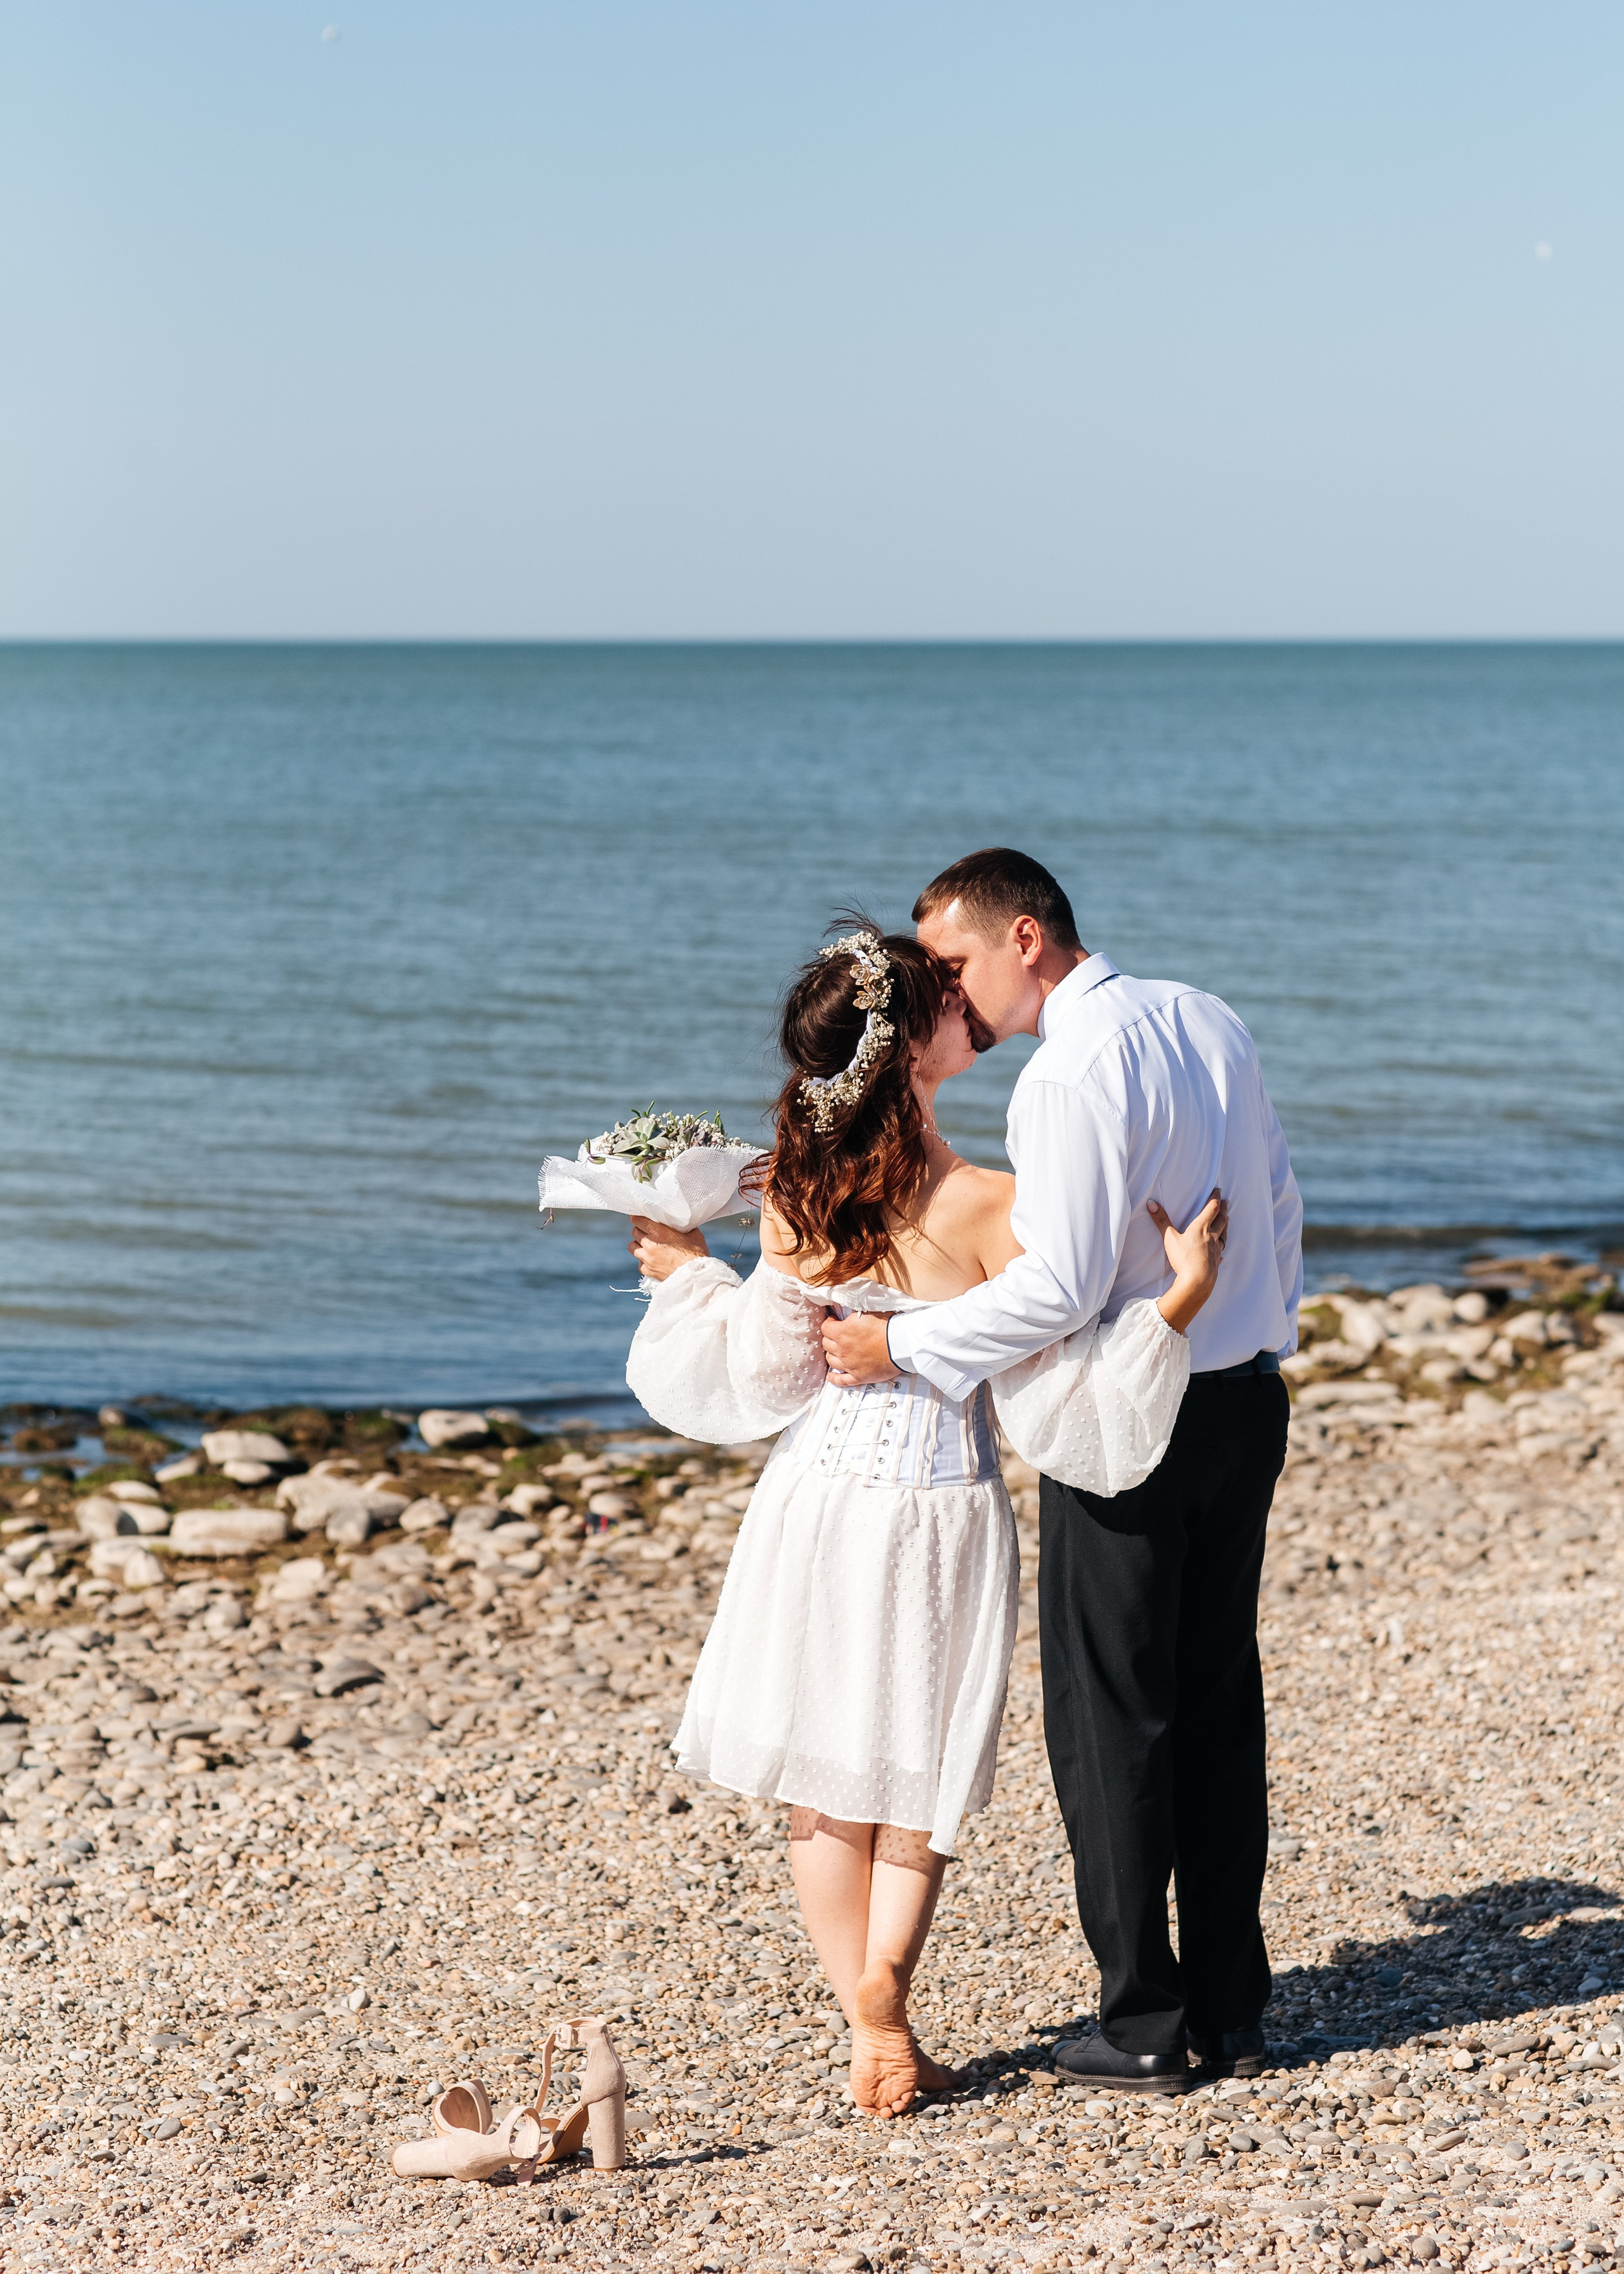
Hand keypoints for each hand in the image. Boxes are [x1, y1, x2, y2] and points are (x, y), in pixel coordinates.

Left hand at [628, 1215, 709, 1281]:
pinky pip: (639, 1263)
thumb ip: (682, 1226)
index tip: (638, 1217)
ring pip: (632, 1247)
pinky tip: (651, 1260)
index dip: (637, 1217)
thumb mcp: (693, 1234)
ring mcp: (647, 1259)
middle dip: (639, 1230)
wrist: (695, 1277)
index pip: (637, 1220)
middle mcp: (650, 1245)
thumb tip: (680, 1221)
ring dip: (638, 1244)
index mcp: (659, 1232)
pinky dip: (643, 1260)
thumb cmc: (697, 1254)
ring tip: (645, 1245)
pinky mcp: (648, 1271)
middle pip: (634, 1232)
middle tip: (646, 1230)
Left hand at [820, 1312, 898, 1385]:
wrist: (901, 1344)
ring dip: (832, 1354)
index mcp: (842, 1333)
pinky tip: (831, 1376)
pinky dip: (834, 1379)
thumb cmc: (887, 1327)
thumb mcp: (866, 1313)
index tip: (834, 1321)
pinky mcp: (858, 1376)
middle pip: (826, 1344)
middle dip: (830, 1338)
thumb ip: (853, 1316)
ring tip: (837, 1351)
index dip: (829, 1323)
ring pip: (831, 1361)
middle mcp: (842, 1350)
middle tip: (837, 1335)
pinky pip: (841, 1381)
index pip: (825, 1328)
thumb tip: (848, 1316)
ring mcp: (849, 1365)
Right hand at [1148, 1188, 1228, 1334]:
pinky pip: (1220, 1252)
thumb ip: (1161, 1221)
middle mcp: (1212, 1236)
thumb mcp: (1169, 1238)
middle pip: (1221, 1220)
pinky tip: (1221, 1251)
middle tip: (1226, 1203)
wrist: (1197, 1282)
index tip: (1219, 1191)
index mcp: (1202, 1227)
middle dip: (1223, 1210)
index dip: (1215, 1198)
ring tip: (1226, 1221)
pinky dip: (1221, 1248)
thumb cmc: (1184, 1259)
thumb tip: (1152, 1203)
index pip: (1212, 1209)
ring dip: (1225, 1226)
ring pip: (1224, 1234)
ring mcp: (1216, 1250)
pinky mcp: (1216, 1262)